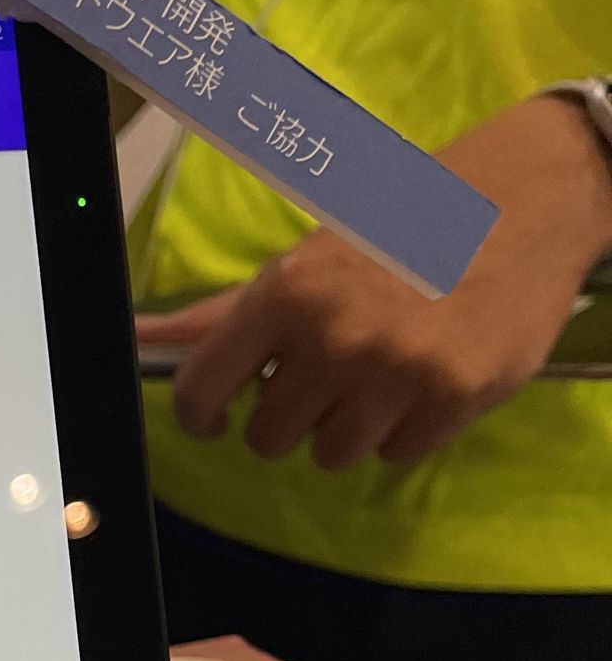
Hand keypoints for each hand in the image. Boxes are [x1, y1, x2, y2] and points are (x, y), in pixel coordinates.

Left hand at [135, 95, 611, 470]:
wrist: (524, 205)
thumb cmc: (399, 229)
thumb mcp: (304, 260)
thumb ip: (221, 316)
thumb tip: (135, 337)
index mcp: (288, 293)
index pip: (203, 390)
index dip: (202, 414)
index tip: (216, 415)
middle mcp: (337, 336)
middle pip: (269, 437)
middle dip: (290, 412)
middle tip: (326, 370)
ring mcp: (397, 372)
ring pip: (331, 453)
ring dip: (346, 425)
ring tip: (378, 370)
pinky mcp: (452, 399)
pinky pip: (393, 455)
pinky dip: (401, 428)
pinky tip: (420, 377)